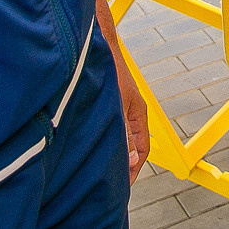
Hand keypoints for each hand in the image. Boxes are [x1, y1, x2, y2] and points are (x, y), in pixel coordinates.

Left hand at [96, 0, 149, 181]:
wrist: (96, 43)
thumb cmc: (110, 67)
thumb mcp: (118, 104)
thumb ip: (124, 132)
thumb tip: (130, 158)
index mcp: (138, 113)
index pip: (143, 149)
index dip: (135, 169)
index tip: (126, 184)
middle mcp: (129, 112)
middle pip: (129, 146)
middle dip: (122, 164)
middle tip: (110, 182)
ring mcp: (117, 107)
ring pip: (116, 137)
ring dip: (109, 152)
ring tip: (97, 168)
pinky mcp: (104, 104)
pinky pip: (105, 128)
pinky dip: (99, 140)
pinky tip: (85, 145)